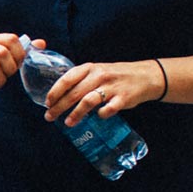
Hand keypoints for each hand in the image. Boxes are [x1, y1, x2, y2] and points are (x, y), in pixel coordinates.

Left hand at [43, 54, 166, 124]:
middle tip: (50, 117)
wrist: (145, 76)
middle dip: (59, 106)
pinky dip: (101, 114)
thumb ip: (81, 80)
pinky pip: (108, 109)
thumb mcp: (97, 71)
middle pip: (74, 93)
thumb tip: (59, 96)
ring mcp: (112, 87)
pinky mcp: (123, 98)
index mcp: (90, 68)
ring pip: (88, 101)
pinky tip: (98, 117)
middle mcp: (99, 76)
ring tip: (68, 123)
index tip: (47, 103)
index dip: (55, 92)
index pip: (67, 79)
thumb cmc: (116, 76)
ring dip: (76, 114)